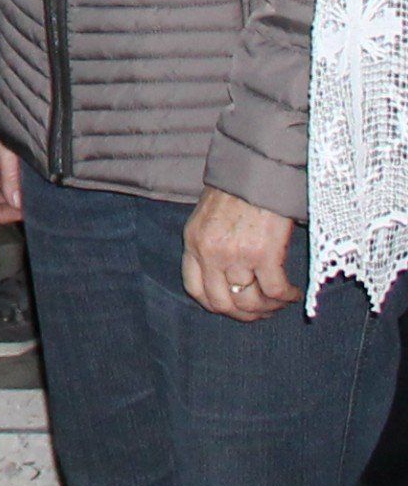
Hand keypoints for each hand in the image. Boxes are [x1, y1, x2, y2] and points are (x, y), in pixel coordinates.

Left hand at [181, 187, 299, 321]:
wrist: (257, 171)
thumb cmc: (234, 193)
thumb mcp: (206, 218)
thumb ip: (208, 247)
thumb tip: (224, 280)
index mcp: (193, 242)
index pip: (195, 289)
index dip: (216, 305)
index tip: (233, 307)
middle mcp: (210, 252)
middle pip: (222, 304)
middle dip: (244, 314)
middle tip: (262, 310)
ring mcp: (236, 255)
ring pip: (250, 302)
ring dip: (268, 307)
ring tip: (279, 299)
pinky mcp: (264, 254)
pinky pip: (275, 292)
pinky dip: (286, 297)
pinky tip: (292, 292)